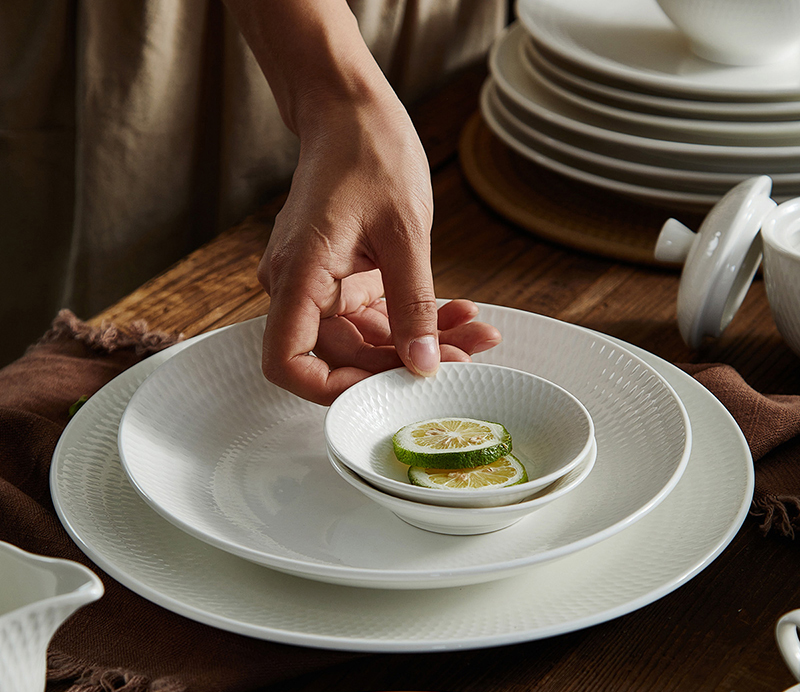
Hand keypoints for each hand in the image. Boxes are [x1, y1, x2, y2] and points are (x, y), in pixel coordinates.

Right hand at [257, 91, 499, 404]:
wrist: (352, 113)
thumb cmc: (368, 152)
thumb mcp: (404, 232)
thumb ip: (413, 304)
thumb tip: (423, 365)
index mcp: (299, 275)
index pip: (287, 362)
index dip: (328, 389)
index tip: (383, 391)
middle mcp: (300, 287)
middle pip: (342, 357)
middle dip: (404, 364)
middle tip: (464, 359)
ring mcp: (320, 286)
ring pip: (367, 340)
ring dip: (420, 343)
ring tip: (475, 333)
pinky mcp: (342, 280)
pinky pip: (377, 317)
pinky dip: (415, 320)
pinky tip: (457, 314)